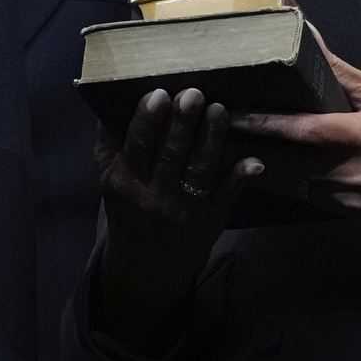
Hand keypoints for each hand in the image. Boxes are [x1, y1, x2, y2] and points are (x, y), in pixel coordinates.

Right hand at [100, 88, 260, 239]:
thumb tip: (107, 102)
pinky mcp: (211, 219)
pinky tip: (253, 160)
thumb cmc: (128, 209)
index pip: (136, 146)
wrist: (146, 268)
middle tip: (194, 93)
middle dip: (182, 123)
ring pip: (200, 169)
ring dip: (212, 138)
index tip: (159, 93)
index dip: (147, 120)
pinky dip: (240, 177)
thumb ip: (108, 145)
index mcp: (124, 182)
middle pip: (170, 154)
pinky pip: (227, 195)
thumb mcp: (109, 181)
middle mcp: (153, 197)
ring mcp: (185, 209)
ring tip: (219, 109)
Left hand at [235, 44, 360, 214]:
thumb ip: (342, 73)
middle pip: (293, 164)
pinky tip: (280, 169)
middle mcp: (358, 172)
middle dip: (259, 149)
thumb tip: (309, 37)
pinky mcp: (356, 214)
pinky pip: (315, 198)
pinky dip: (296, 183)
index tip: (234, 116)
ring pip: (299, 185)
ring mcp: (356, 199)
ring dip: (273, 169)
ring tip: (243, 150)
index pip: (306, 131)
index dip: (267, 124)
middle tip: (225, 134)